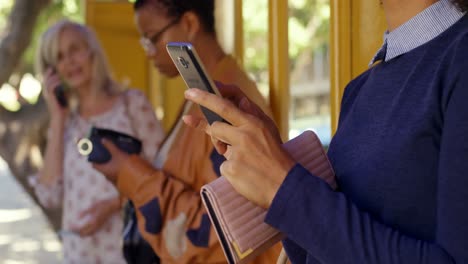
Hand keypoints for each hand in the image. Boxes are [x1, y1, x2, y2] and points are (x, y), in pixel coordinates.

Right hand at [42, 68, 67, 120]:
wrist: (60, 118)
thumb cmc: (63, 110)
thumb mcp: (65, 99)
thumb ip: (65, 93)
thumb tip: (68, 87)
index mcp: (50, 94)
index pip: (48, 82)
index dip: (49, 76)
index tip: (53, 69)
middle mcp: (48, 94)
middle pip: (45, 81)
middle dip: (48, 74)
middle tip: (51, 68)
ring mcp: (48, 96)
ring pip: (47, 83)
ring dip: (52, 77)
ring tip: (57, 73)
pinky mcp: (51, 98)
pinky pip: (51, 88)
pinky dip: (54, 83)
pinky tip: (59, 80)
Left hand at [71, 197, 119, 236]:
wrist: (113, 205)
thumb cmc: (103, 204)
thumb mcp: (92, 206)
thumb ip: (85, 212)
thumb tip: (77, 217)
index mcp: (94, 221)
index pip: (82, 229)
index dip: (75, 229)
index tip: (70, 227)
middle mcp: (96, 225)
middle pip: (85, 234)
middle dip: (78, 233)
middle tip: (72, 230)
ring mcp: (99, 226)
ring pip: (90, 234)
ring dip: (83, 234)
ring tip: (77, 231)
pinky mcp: (101, 225)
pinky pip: (93, 232)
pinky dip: (88, 232)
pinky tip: (85, 229)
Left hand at [92, 139, 129, 184]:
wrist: (136, 178)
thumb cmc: (124, 166)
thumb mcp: (117, 154)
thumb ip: (110, 146)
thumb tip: (103, 139)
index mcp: (104, 170)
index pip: (94, 165)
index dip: (94, 159)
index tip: (95, 154)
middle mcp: (107, 175)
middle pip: (103, 167)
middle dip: (104, 161)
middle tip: (106, 154)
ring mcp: (114, 179)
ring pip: (111, 171)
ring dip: (112, 165)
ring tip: (116, 158)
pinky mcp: (121, 180)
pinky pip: (118, 173)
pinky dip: (118, 169)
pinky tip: (124, 164)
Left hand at [184, 87, 295, 207]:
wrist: (285, 185)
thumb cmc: (276, 156)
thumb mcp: (269, 131)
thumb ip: (252, 117)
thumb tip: (240, 102)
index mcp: (254, 123)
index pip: (225, 105)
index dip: (205, 97)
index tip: (191, 91)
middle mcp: (244, 135)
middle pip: (215, 126)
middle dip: (202, 122)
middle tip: (187, 113)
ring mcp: (237, 153)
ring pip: (220, 145)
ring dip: (226, 149)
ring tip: (245, 158)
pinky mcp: (231, 169)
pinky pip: (224, 164)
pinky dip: (232, 168)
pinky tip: (246, 172)